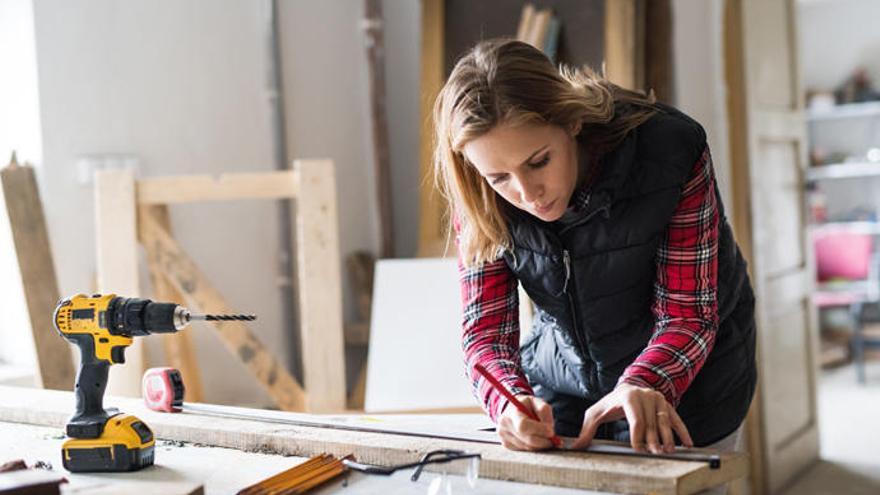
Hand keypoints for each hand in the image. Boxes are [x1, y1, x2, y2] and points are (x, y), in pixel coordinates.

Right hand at [497, 395, 556, 450]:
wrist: (512, 409)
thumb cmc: (527, 406)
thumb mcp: (537, 402)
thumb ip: (544, 411)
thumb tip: (550, 429)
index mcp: (512, 413)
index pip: (524, 426)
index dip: (539, 430)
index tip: (551, 431)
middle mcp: (505, 425)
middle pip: (527, 440)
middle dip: (544, 441)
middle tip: (554, 438)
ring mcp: (504, 436)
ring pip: (528, 447)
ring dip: (540, 444)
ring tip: (544, 435)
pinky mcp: (506, 444)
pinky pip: (525, 450)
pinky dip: (533, 446)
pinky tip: (534, 438)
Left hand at [570, 383, 693, 453]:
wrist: (627, 388)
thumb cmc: (610, 403)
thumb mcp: (596, 414)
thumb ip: (587, 430)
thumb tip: (576, 446)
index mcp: (628, 396)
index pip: (635, 419)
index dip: (637, 435)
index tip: (638, 449)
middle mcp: (645, 395)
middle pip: (651, 422)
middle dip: (653, 440)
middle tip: (655, 454)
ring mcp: (657, 398)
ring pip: (664, 420)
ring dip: (668, 437)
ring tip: (668, 451)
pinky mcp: (666, 404)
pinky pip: (675, 418)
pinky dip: (682, 431)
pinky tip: (687, 444)